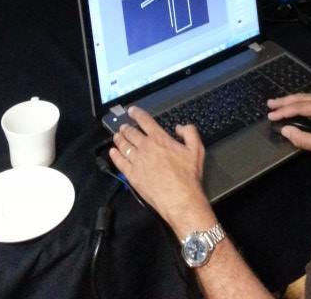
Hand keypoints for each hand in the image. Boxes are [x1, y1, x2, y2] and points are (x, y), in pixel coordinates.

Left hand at [108, 106, 214, 233]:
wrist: (180, 199)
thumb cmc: (188, 175)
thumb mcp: (197, 149)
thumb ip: (189, 133)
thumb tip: (179, 127)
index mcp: (160, 139)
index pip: (145, 121)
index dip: (136, 113)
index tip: (131, 111)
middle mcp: (146, 147)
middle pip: (131, 133)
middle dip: (126, 128)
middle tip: (123, 126)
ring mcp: (137, 161)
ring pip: (124, 146)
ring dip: (119, 139)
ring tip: (117, 136)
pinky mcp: (132, 175)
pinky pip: (120, 162)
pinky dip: (115, 155)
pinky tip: (113, 152)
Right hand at [267, 93, 310, 185]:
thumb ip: (302, 138)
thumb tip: (285, 130)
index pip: (300, 106)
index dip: (284, 111)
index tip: (271, 115)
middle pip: (303, 98)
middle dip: (285, 101)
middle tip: (270, 104)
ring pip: (308, 98)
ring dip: (293, 102)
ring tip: (278, 104)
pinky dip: (302, 104)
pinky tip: (295, 107)